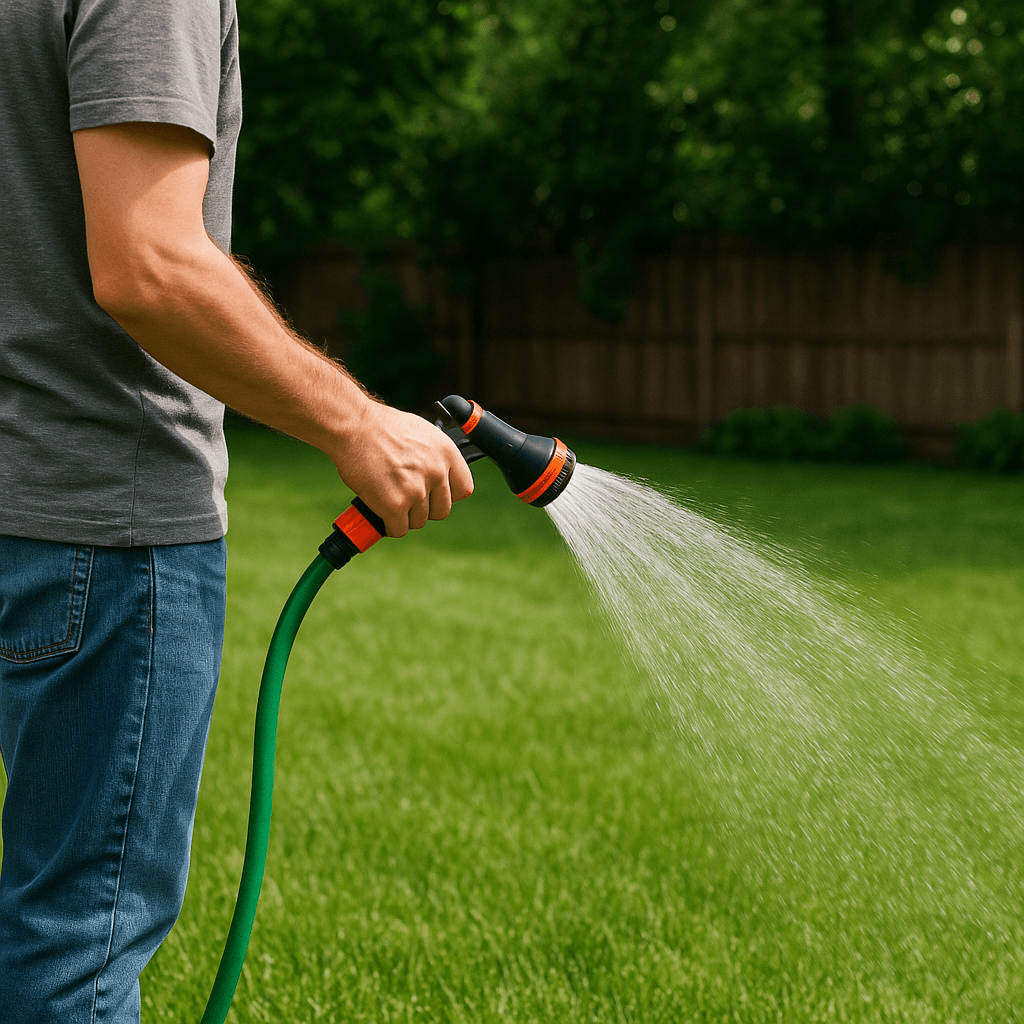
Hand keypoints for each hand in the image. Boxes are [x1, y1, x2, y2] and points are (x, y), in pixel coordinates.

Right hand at [333, 398, 473, 537]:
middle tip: (406, 498)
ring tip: (389, 498)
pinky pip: (398, 529)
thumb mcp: (422, 433)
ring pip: (419, 521)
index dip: (447, 495)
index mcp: (447, 453)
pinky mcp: (395, 505)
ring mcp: (416, 490)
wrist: (354, 426)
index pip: (463, 489)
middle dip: (424, 509)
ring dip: (404, 516)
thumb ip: (435, 456)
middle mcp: (436, 472)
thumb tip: (439, 474)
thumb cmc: (382, 427)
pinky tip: (381, 513)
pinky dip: (388, 525)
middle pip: (441, 511)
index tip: (434, 494)